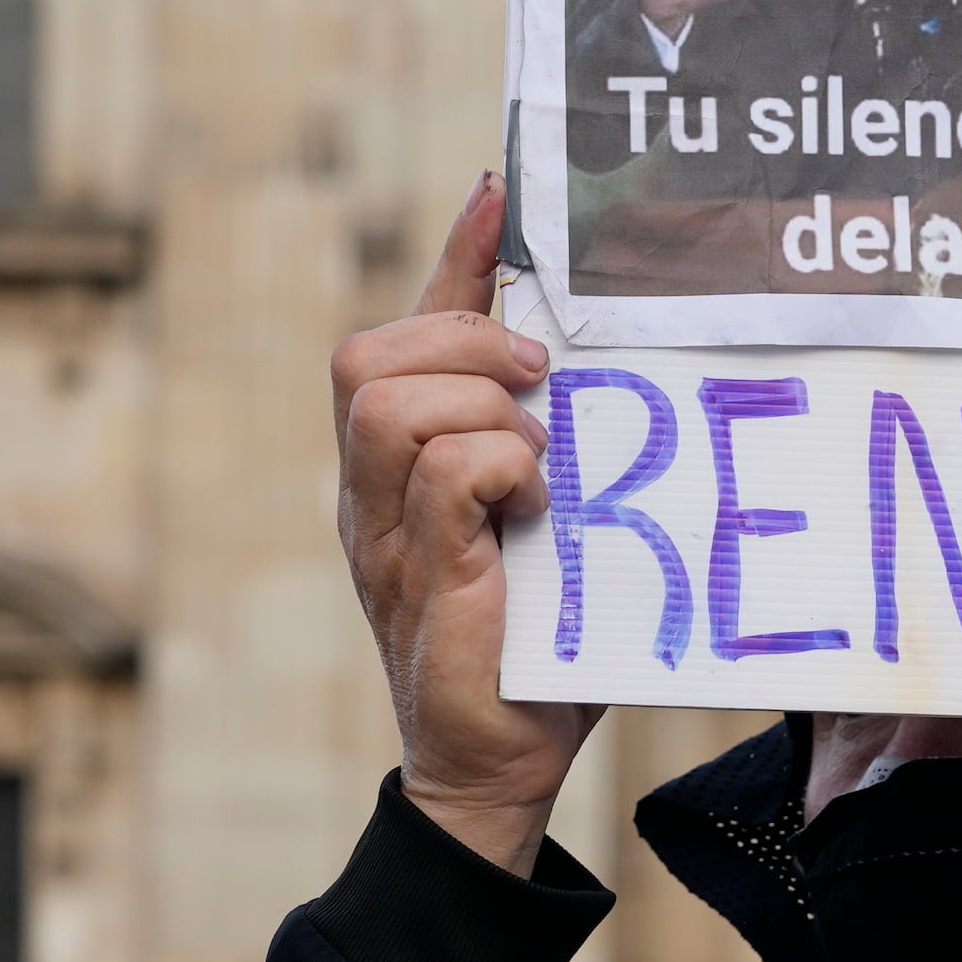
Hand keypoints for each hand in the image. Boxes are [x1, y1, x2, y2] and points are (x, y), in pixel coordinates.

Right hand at [335, 176, 602, 874]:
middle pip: (367, 352)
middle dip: (466, 339)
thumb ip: (553, 449)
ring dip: (482, 407)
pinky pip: (444, 472)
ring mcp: (383, 535)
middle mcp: (369, 492)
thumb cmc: (536, 644)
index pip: (402, 332)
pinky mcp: (420, 577)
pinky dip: (499, 467)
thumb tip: (594, 363)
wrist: (502, 769)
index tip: (500, 192)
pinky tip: (537, 503)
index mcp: (395, 468)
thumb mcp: (548, 522)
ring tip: (540, 460)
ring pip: (393, 401)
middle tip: (543, 379)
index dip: (453, 257)